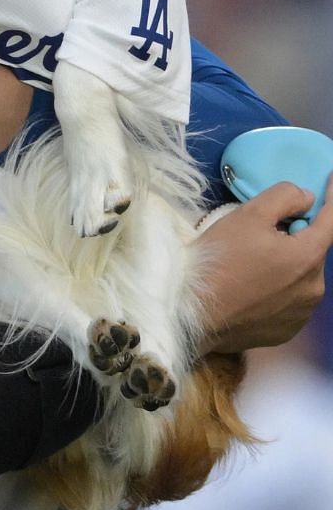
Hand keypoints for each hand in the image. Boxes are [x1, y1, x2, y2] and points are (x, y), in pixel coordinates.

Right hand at [196, 178, 332, 352]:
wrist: (191, 315)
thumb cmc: (218, 261)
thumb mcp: (246, 216)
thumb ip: (283, 198)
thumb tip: (306, 199)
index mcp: (308, 258)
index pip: (332, 221)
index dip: (332, 197)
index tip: (331, 178)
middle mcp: (315, 288)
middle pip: (311, 251)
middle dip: (295, 238)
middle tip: (261, 234)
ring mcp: (302, 314)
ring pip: (300, 278)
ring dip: (286, 266)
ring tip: (252, 265)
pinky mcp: (286, 331)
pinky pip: (289, 302)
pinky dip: (278, 291)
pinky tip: (252, 290)